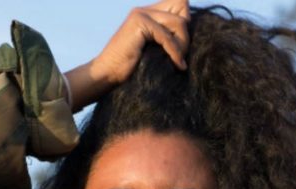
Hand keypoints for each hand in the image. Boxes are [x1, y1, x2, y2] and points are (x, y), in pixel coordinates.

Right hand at [65, 1, 189, 111]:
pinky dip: (174, 52)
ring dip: (182, 44)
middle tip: (180, 55)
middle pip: (182, 6)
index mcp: (148, 13)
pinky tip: (177, 66)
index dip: (184, 23)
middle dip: (185, 32)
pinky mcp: (139, 23)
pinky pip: (167, 36)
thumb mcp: (152, 52)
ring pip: (178, 21)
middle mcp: (145, 10)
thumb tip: (189, 39)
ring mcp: (141, 14)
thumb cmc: (128, 70)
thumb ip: (166, 40)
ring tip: (177, 62)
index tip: (180, 46)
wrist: (106, 75)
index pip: (179, 3)